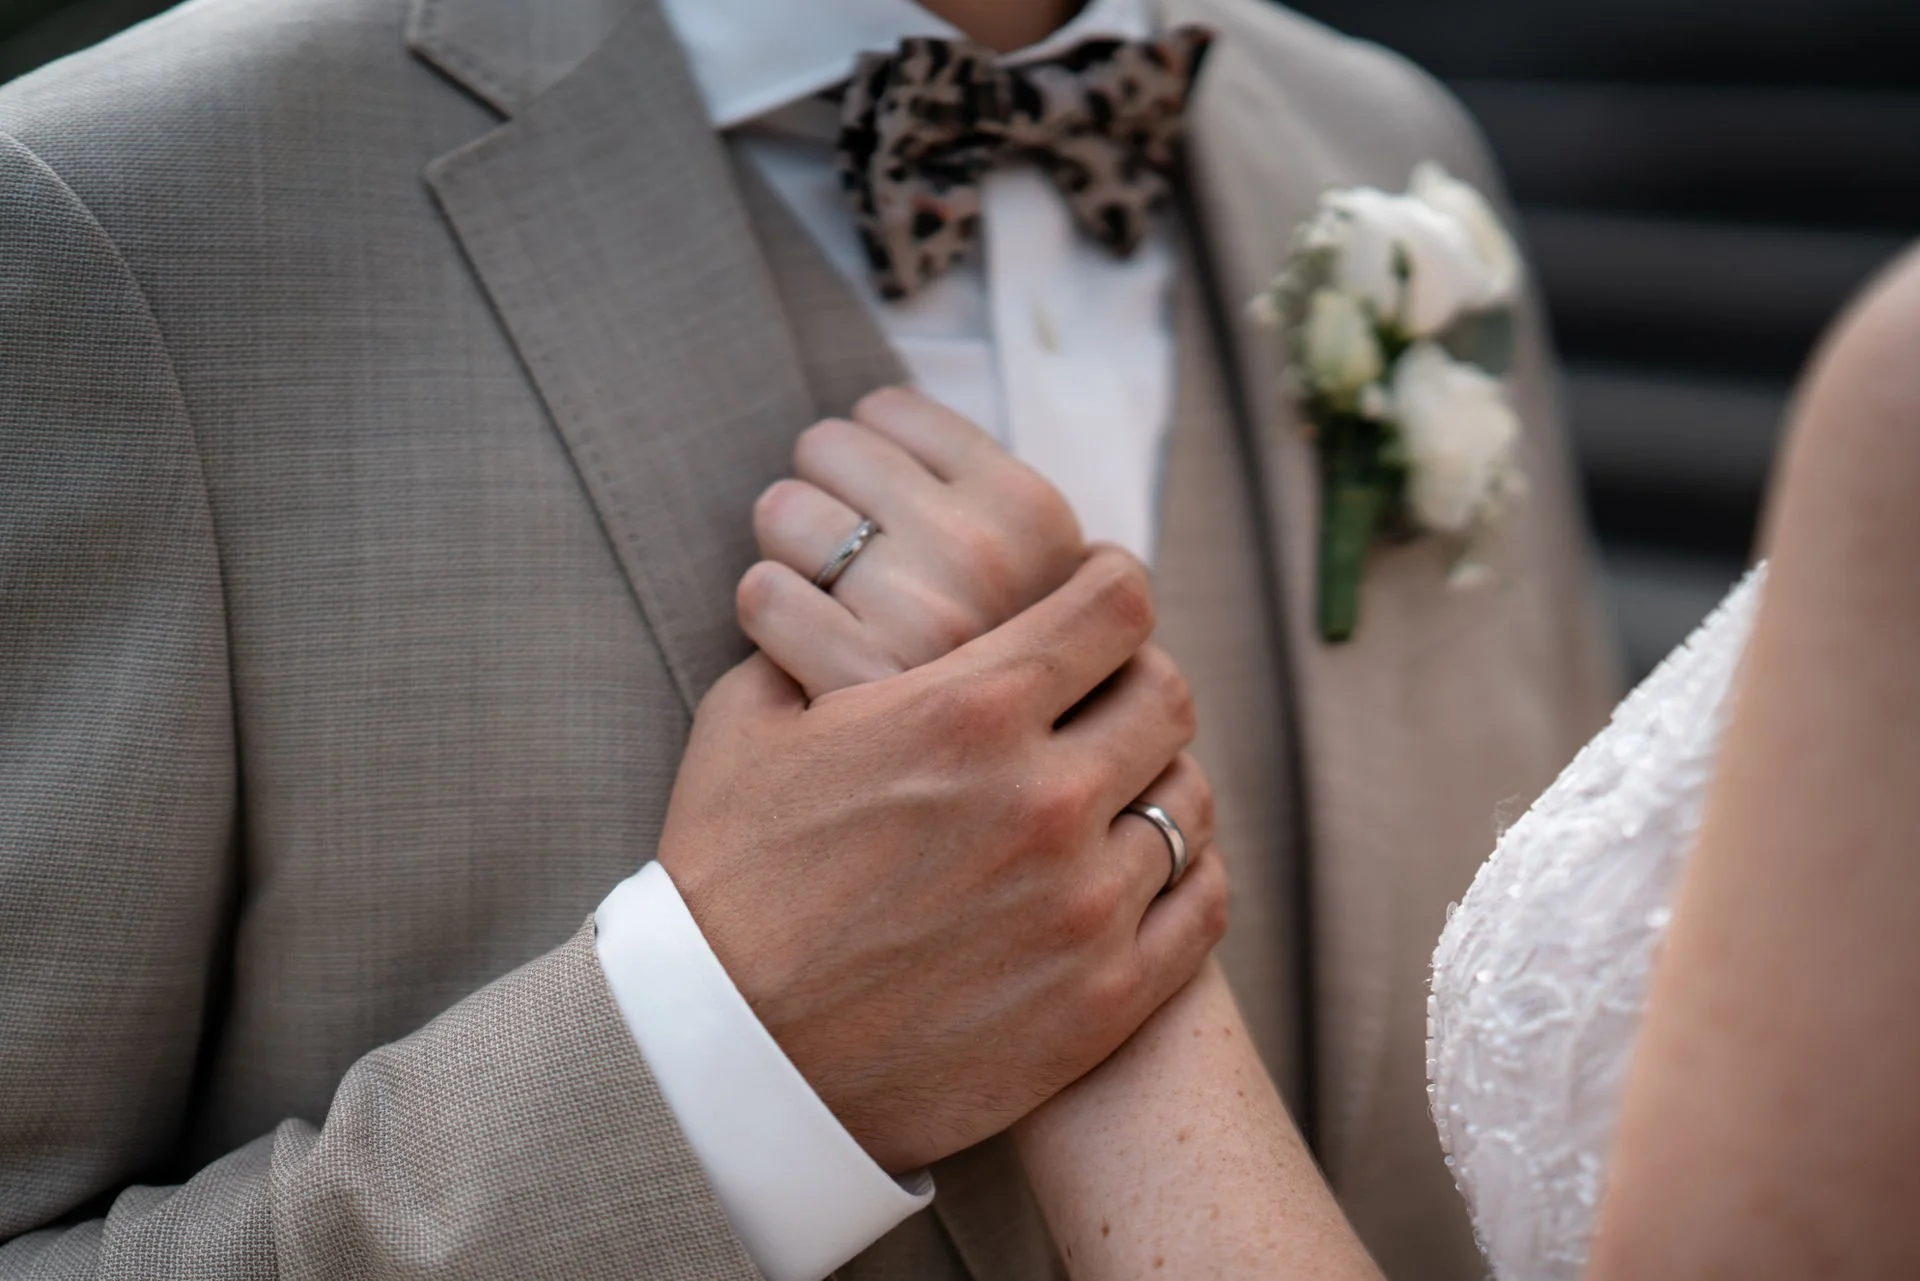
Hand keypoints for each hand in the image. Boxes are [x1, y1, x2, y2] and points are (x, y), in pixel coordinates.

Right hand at [659, 549, 1226, 1173]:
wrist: (726, 1059)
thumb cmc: (726, 884)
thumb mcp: (749, 726)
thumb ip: (821, 647)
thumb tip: (857, 611)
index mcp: (967, 711)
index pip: (1115, 607)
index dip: (1112, 587)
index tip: (1101, 598)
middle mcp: (1046, 798)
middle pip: (1168, 696)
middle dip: (1137, 681)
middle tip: (1104, 699)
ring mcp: (1085, 904)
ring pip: (1191, 800)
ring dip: (1159, 780)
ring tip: (1116, 791)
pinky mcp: (1104, 999)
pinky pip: (1200, 902)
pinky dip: (1182, 873)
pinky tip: (1137, 871)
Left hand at [739, 386, 1083, 699]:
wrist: (1009, 839)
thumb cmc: (1006, 692)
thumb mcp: (1038, 588)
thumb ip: (992, 512)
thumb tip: (886, 419)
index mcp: (1038, 515)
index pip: (886, 411)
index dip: (866, 461)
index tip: (882, 512)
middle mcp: (988, 554)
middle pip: (826, 446)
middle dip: (821, 498)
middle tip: (846, 562)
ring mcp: (925, 615)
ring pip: (782, 510)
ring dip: (788, 556)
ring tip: (827, 604)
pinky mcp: (855, 682)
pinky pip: (760, 595)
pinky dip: (770, 619)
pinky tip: (799, 654)